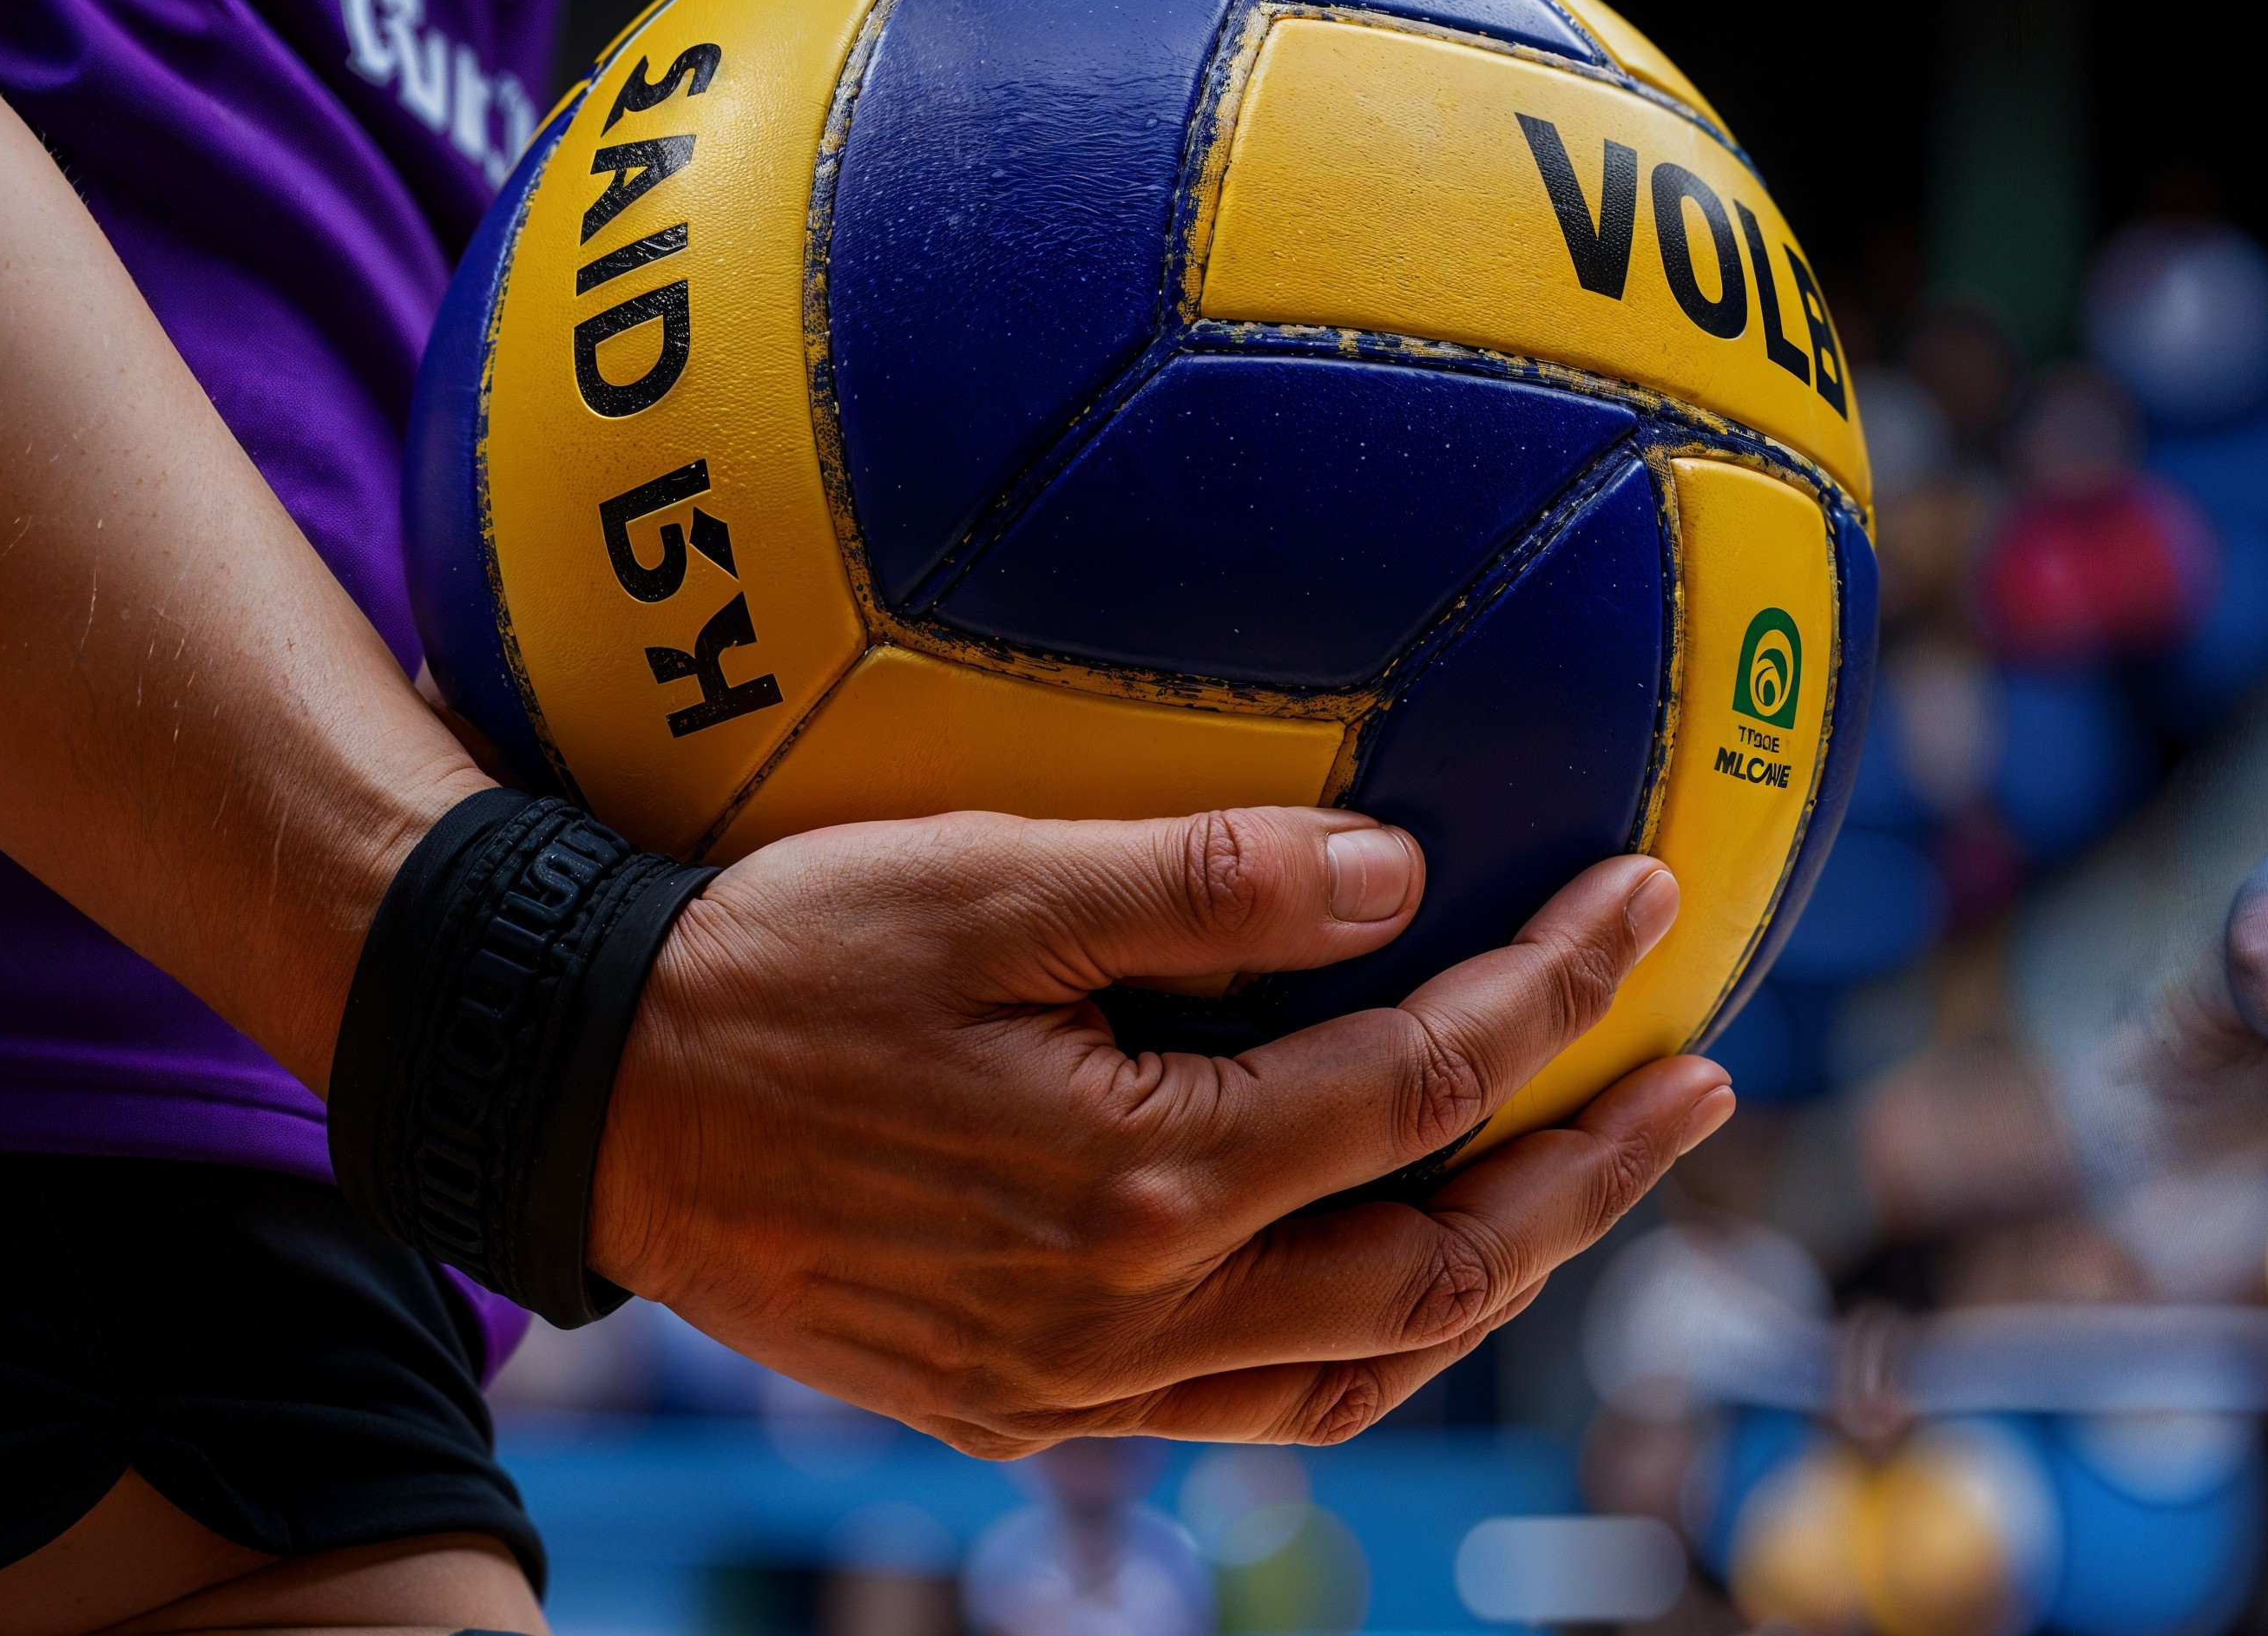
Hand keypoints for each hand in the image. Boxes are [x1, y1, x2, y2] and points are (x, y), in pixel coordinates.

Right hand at [590, 807, 1727, 1453]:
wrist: (590, 1092)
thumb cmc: (776, 959)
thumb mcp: (978, 880)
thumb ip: (1196, 884)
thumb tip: (1398, 876)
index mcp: (1139, 1174)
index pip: (1416, 1081)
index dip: (1556, 989)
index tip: (1646, 899)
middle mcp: (1129, 1313)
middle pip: (1436, 1265)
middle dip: (1590, 1171)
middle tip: (1699, 1085)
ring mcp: (1073, 1384)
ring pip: (1357, 1371)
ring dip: (1494, 1280)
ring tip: (1577, 1187)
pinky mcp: (1015, 1407)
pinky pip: (1246, 1413)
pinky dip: (1359, 1356)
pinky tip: (1388, 1287)